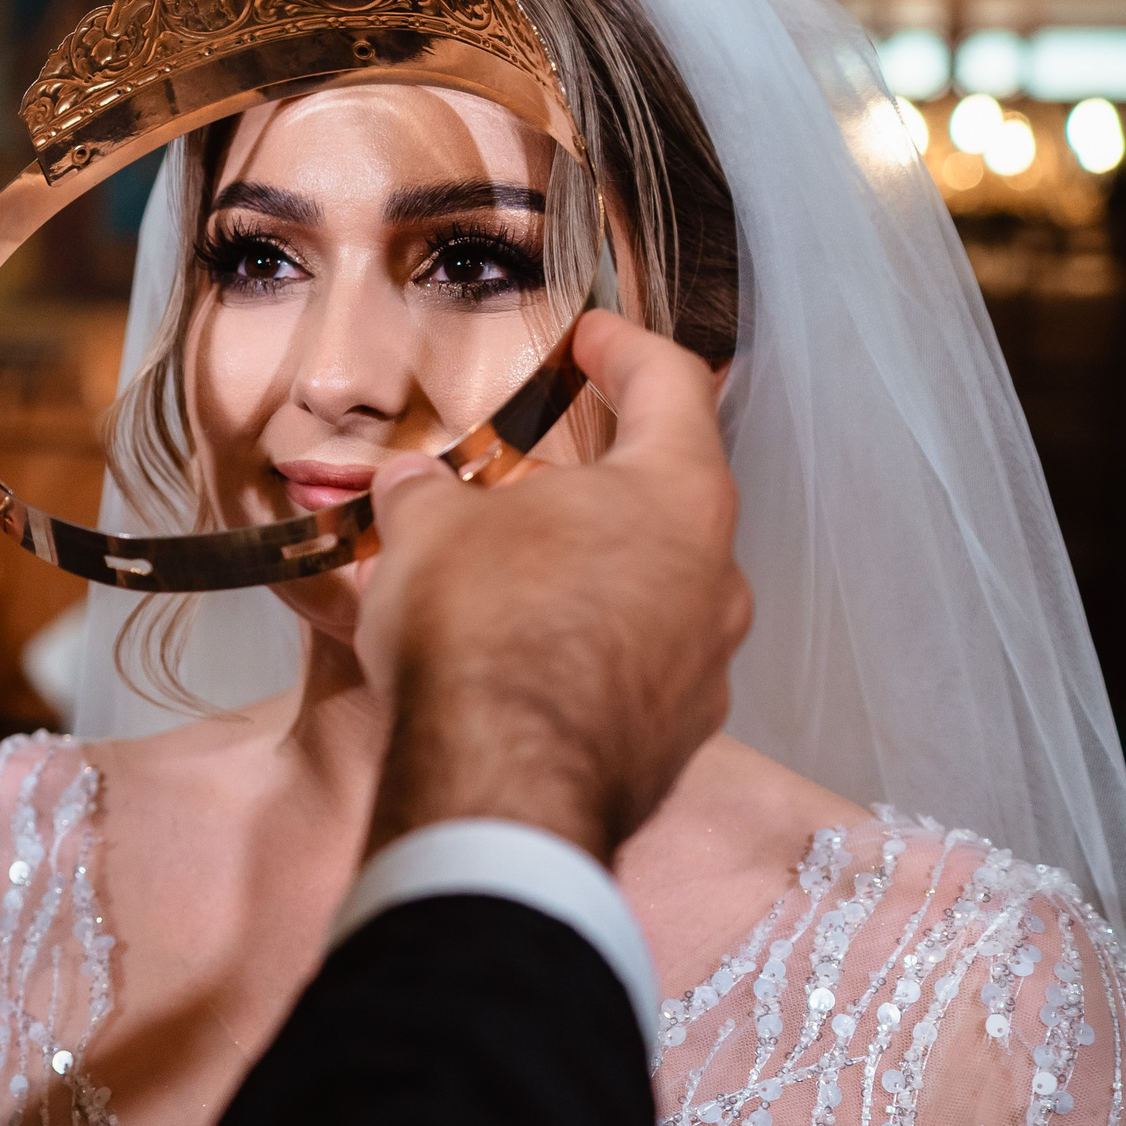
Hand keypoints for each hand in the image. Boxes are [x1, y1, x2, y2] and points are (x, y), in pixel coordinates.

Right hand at [352, 312, 751, 863]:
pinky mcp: (674, 741)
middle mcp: (714, 576)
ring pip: (651, 592)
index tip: (593, 337)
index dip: (626, 348)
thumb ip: (426, 492)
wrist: (500, 787)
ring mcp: (704, 667)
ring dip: (586, 577)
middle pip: (664, 501)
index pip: (672, 385)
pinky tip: (516, 667)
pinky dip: (582, 655)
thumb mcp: (427, 525)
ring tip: (504, 585)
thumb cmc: (481, 629)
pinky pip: (632, 672)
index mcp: (676, 495)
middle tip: (521, 484)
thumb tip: (410, 488)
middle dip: (588, 487)